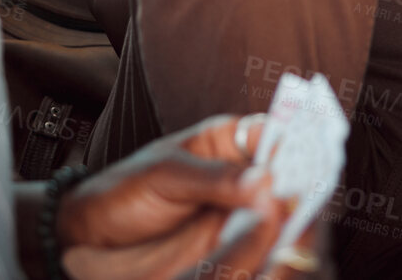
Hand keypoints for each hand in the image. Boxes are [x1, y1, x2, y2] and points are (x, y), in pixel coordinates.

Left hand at [58, 114, 299, 279]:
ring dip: (297, 234)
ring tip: (294, 247)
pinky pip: (267, 254)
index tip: (313, 169)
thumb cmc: (122, 192)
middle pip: (294, 182)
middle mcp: (247, 177)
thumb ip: (214, 177)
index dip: (304, 147)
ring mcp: (244, 217)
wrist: (89, 240)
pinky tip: (276, 266)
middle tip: (306, 217)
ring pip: (288, 222)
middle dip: (306, 198)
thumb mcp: (164, 176)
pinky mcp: (237, 252)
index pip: (282, 135)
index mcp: (232, 141)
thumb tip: (264, 180)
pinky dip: (277, 260)